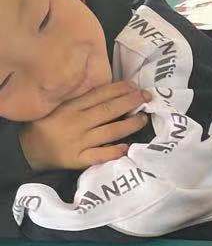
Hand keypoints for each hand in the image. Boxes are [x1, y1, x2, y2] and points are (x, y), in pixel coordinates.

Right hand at [18, 81, 149, 171]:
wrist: (29, 149)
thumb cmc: (49, 125)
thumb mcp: (60, 107)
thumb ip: (82, 102)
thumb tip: (113, 93)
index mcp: (71, 107)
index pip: (99, 95)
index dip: (119, 90)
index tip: (135, 86)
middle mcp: (76, 122)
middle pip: (108, 111)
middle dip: (130, 102)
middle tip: (147, 97)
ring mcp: (78, 142)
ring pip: (109, 132)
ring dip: (129, 125)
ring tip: (143, 119)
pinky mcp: (78, 159)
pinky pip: (99, 155)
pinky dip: (113, 152)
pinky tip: (126, 147)